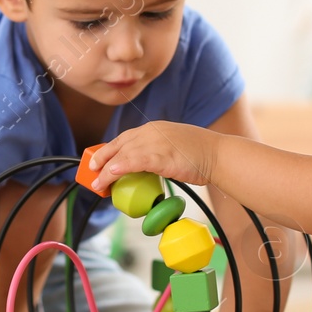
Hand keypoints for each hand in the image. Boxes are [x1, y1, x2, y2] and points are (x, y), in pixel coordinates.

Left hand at [88, 122, 217, 191]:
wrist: (219, 154)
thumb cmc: (201, 154)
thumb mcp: (175, 146)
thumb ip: (159, 153)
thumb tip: (149, 168)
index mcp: (155, 128)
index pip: (126, 137)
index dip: (111, 148)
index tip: (101, 159)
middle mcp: (152, 132)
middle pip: (119, 143)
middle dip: (102, 156)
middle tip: (92, 169)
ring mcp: (155, 142)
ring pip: (122, 154)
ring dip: (106, 169)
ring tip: (98, 182)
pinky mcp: (160, 156)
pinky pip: (133, 161)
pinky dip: (119, 168)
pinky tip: (110, 175)